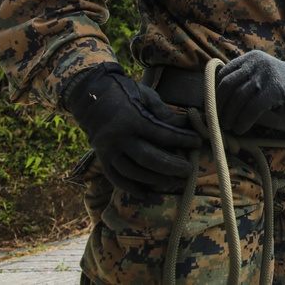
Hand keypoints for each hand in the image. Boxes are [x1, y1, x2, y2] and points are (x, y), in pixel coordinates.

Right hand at [67, 67, 201, 194]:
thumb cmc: (122, 91)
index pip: (162, 134)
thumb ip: (163, 113)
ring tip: (174, 181)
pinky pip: (115, 177)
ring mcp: (108, 150)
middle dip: (171, 166)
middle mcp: (118, 137)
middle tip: (189, 170)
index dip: (182, 140)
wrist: (87, 95)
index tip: (197, 142)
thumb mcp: (145, 95)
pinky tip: (145, 193)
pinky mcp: (101, 157)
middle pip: (148, 158)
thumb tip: (184, 126)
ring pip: (132, 172)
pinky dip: (130, 187)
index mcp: (131, 119)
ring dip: (155, 179)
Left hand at [215, 51, 284, 134]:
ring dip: (229, 115)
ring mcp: (265, 76)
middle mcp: (256, 64)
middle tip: (216, 119)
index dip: (215, 91)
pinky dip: (243, 121)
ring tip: (227, 126)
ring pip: (238, 98)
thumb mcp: (259, 73)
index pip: (224, 73)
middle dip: (219, 105)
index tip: (211, 105)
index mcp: (250, 58)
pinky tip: (240, 128)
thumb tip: (215, 101)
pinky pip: (252, 108)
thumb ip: (242, 79)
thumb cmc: (277, 84)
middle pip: (228, 85)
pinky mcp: (274, 91)